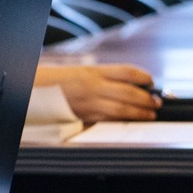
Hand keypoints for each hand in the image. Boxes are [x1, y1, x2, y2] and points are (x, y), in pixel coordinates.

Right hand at [37, 63, 159, 121]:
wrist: (36, 91)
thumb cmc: (60, 80)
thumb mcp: (83, 71)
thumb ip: (106, 77)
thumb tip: (134, 83)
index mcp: (92, 71)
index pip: (126, 71)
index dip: (143, 76)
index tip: (151, 81)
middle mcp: (92, 86)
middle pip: (129, 92)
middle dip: (147, 98)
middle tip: (157, 101)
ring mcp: (89, 103)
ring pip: (122, 110)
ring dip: (140, 113)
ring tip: (150, 114)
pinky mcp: (86, 117)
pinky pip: (110, 120)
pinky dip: (124, 121)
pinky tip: (132, 121)